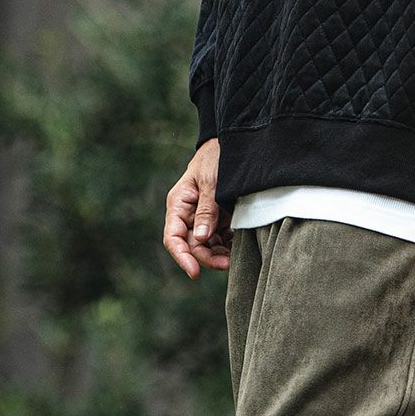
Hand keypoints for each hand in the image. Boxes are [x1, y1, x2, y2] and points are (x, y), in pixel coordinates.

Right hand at [163, 140, 232, 277]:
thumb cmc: (216, 158)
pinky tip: (240, 249)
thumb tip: (201, 238)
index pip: (174, 238)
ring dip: (220, 255)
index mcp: (179, 204)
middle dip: (209, 258)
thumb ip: (206, 210)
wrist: (232, 143)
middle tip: (228, 265)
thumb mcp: (211, 182)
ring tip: (237, 260)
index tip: (194, 272)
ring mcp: (205, 217)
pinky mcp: (220, 218)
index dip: (182, 257)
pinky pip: (222, 239)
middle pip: (194, 245)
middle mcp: (189, 214)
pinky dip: (229, 246)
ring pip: (208, 246)